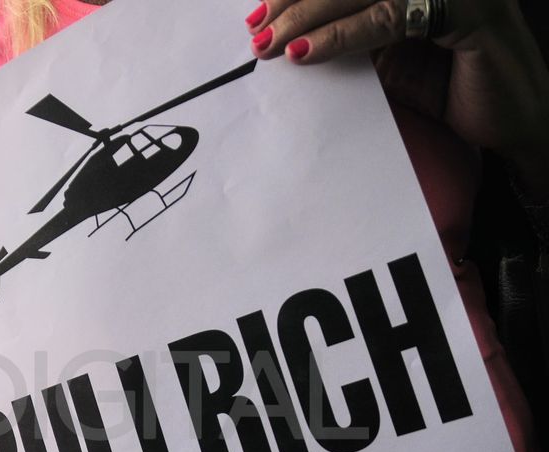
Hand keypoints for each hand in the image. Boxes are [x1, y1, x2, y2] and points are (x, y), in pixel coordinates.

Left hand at [246, 0, 514, 63]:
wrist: (512, 121)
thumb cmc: (452, 87)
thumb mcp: (390, 57)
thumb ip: (352, 37)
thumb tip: (291, 37)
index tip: (258, 13)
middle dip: (296, 0)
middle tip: (257, 29)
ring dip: (311, 16)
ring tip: (274, 44)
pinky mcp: (472, 10)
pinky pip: (391, 16)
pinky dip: (344, 34)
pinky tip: (308, 52)